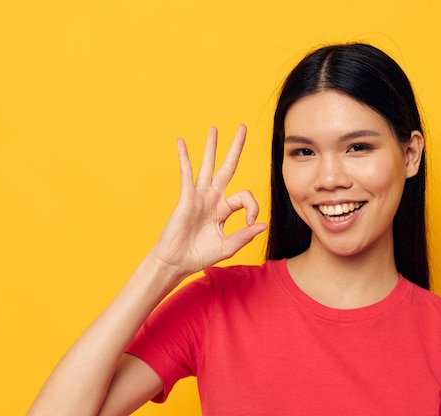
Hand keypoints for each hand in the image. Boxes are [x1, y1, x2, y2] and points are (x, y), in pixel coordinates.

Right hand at [150, 124, 266, 277]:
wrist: (177, 262)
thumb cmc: (200, 255)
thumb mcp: (227, 247)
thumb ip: (245, 235)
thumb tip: (263, 225)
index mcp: (224, 209)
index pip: (245, 197)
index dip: (253, 208)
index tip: (251, 222)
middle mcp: (213, 198)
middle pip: (228, 167)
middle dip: (236, 148)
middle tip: (242, 128)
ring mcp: (199, 196)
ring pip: (208, 165)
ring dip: (212, 146)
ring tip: (214, 128)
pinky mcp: (186, 197)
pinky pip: (186, 173)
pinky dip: (184, 157)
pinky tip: (181, 142)